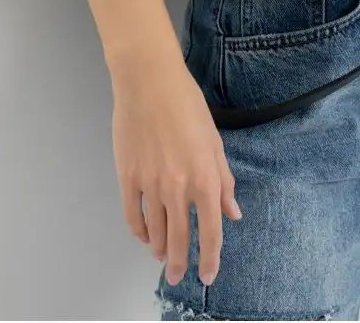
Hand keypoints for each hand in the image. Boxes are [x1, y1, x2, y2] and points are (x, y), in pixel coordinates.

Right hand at [111, 50, 241, 286]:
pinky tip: (144, 235)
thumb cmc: (187, 105)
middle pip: (178, 240)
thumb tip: (232, 214)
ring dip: (158, 249)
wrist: (149, 82)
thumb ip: (223, 182)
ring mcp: (149, 185)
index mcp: (204, 180)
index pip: (210, 233)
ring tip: (161, 256)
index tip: (207, 275)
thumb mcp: (215, 142)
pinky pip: (132, 215)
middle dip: (179, 263)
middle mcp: (177, 189)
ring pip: (154, 232)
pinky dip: (139, 231)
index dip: (210, 259)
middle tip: (177, 276)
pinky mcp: (127, 177)